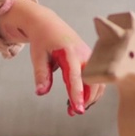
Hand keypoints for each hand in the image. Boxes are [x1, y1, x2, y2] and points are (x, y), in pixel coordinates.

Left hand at [0, 0, 104, 114]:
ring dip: (89, 97)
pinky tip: (79, 98)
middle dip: (85, 99)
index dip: (77, 95)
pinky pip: (96, 78)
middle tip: (72, 112)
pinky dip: (91, 90)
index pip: (75, 78)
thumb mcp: (37, 56)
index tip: (78, 110)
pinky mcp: (92, 60)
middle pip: (92, 82)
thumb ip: (41, 74)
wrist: (48, 23)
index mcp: (69, 53)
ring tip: (73, 108)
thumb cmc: (42, 40)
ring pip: (97, 82)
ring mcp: (90, 57)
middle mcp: (84, 55)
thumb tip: (41, 93)